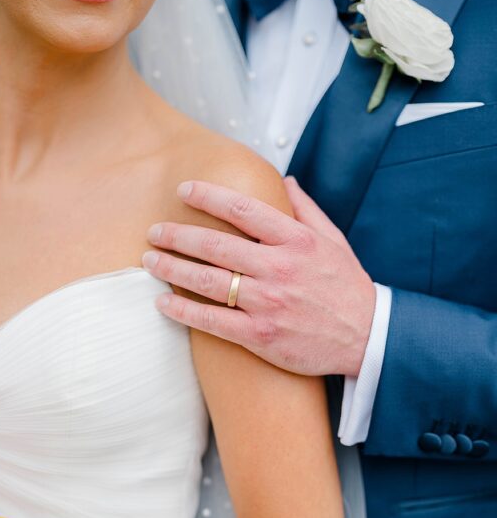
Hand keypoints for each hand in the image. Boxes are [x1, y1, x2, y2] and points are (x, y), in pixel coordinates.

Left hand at [142, 177, 376, 376]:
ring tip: (149, 261)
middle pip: (215, 245)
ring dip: (172, 269)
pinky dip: (183, 311)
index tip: (184, 190)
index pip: (244, 210)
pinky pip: (211, 321)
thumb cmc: (345, 286)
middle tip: (153, 231)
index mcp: (296, 241)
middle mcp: (279, 269)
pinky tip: (162, 303)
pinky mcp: (260, 336)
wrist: (368, 337)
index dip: (209, 197)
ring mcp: (268, 303)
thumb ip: (304, 209)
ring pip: (207, 281)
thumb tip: (283, 180)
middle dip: (177, 235)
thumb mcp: (332, 240)